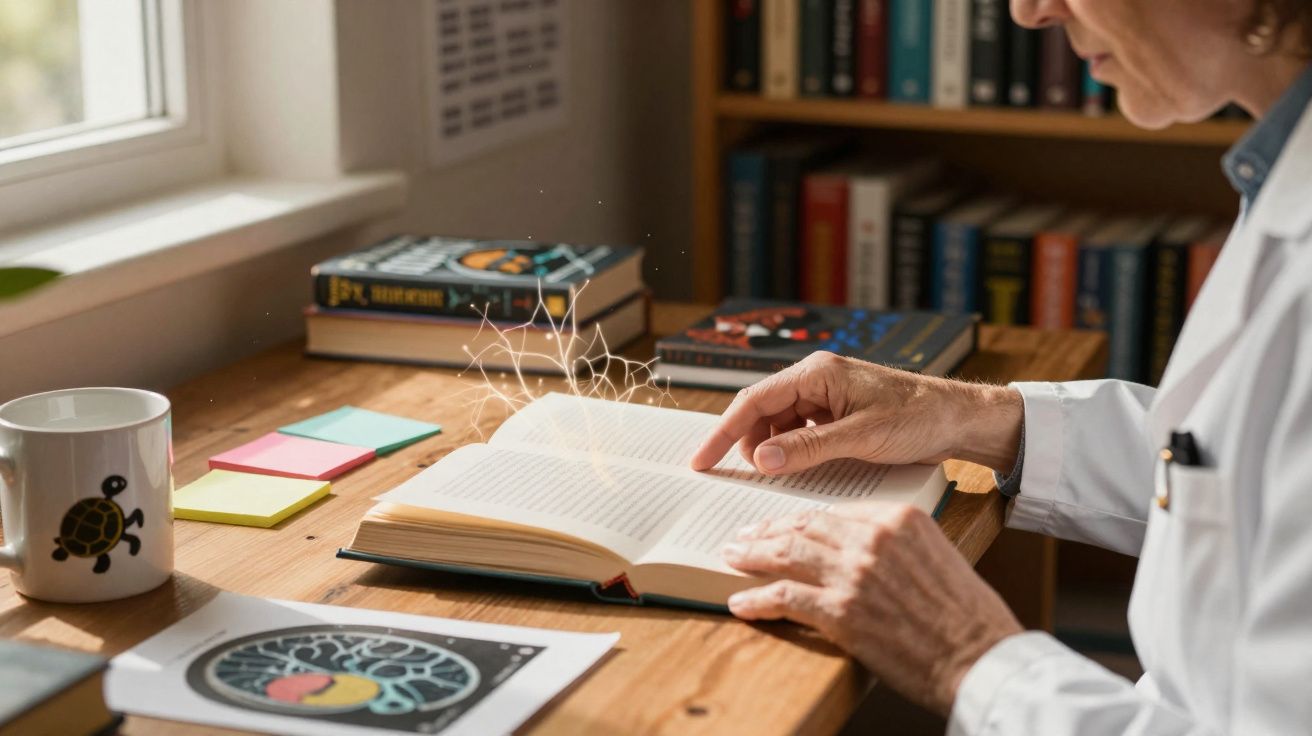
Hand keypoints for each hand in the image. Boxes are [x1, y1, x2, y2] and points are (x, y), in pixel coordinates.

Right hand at [689, 351, 1022, 475]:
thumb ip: (807, 448)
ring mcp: (827, 396)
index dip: (723, 432)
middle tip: (744, 479)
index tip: (702, 460)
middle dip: (749, 444)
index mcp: (817, 373)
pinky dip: (794, 452)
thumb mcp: (860, 437)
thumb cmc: (919, 418)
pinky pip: (801, 432)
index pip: (754, 400)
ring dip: (774, 450)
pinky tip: (799, 470)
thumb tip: (761, 459)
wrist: (960, 419)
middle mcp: (816, 379)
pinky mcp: (839, 413)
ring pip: (780, 424)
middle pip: (762, 412)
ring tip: (777, 477)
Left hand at [720, 502, 1022, 714]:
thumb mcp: (936, 556)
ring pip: (787, 555)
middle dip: (768, 531)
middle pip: (805, 527)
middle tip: (744, 536)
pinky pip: (784, 598)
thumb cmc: (966, 614)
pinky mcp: (840, 611)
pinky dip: (757, 600)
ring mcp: (853, 573)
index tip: (781, 524)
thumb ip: (895, 544)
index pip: (833, 512)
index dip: (799, 519)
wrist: (980, 656)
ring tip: (732, 558)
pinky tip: (741, 603)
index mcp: (899, 519)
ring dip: (753, 557)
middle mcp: (872, 539)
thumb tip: (856, 551)